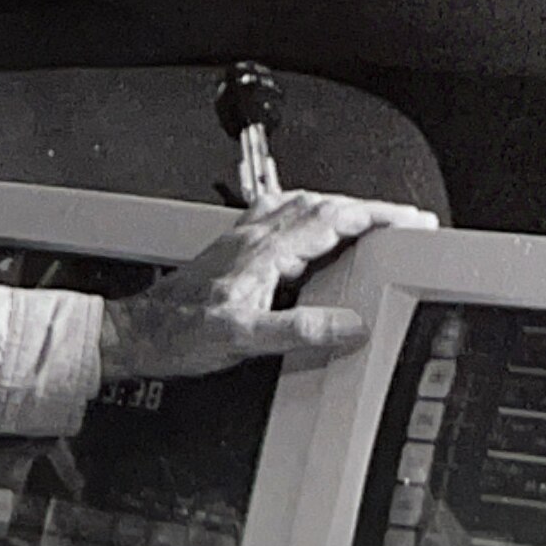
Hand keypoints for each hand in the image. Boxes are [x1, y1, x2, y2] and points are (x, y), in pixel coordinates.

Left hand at [91, 191, 437, 382]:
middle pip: (323, 205)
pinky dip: (311, 217)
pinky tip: (312, 229)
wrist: (136, 334)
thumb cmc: (178, 335)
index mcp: (265, 252)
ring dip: (342, 209)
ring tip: (370, 221)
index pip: (332, 219)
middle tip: (402, 221)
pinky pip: (282, 217)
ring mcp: (243, 241)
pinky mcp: (233, 250)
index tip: (409, 220)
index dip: (376, 216)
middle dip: (369, 209)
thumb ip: (299, 331)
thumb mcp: (243, 340)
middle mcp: (254, 238)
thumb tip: (348, 325)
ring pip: (303, 207)